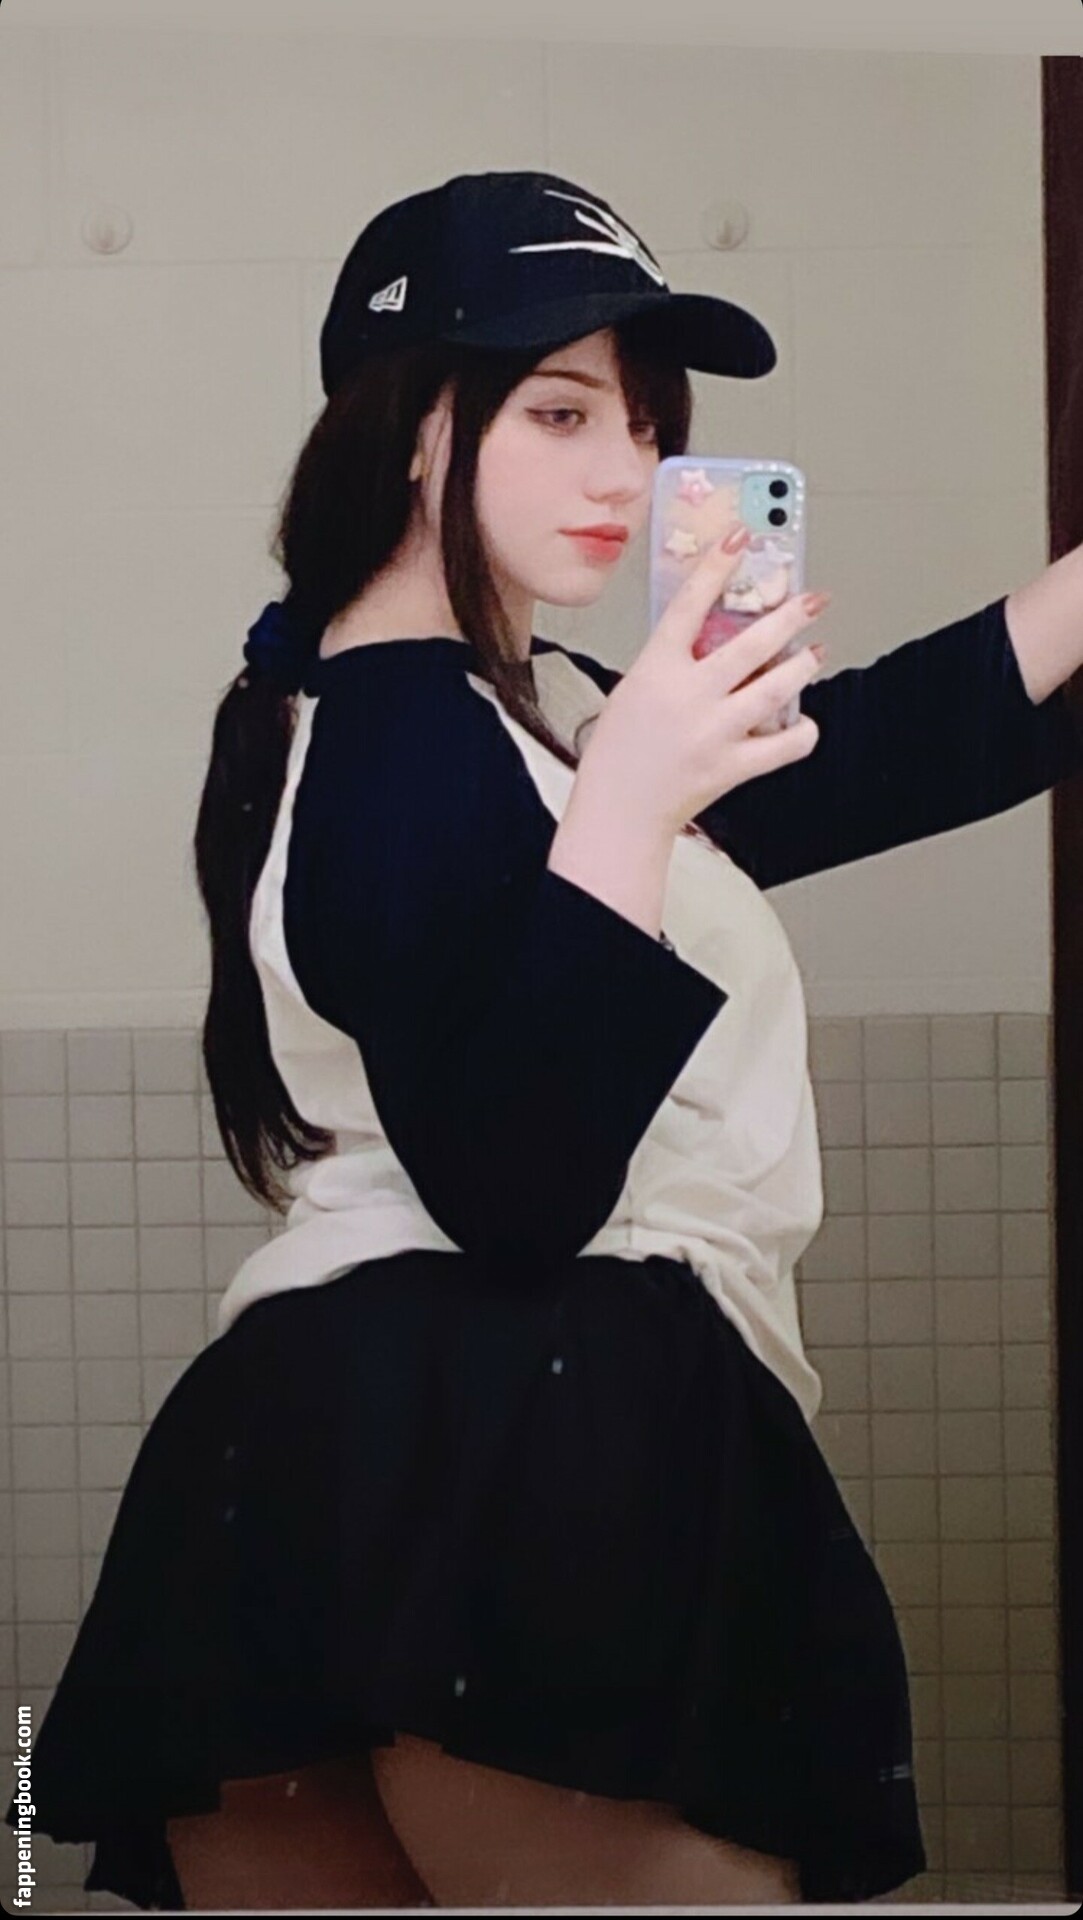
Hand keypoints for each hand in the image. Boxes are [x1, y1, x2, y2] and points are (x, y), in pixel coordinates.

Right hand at [579, 526, 829, 832]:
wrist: (618, 811)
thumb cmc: (619, 753)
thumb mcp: (633, 690)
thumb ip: (670, 663)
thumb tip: (710, 638)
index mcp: (656, 670)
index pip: (689, 604)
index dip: (717, 566)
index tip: (741, 537)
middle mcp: (689, 696)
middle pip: (752, 643)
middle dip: (790, 615)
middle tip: (812, 600)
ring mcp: (714, 732)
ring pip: (778, 688)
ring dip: (805, 665)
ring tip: (815, 653)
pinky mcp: (733, 767)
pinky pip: (786, 744)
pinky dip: (802, 731)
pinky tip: (802, 722)